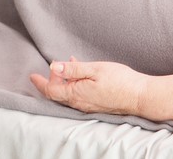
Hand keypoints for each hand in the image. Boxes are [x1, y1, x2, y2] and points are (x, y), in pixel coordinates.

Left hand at [30, 57, 148, 115]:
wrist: (139, 96)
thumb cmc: (120, 81)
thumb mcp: (95, 69)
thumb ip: (73, 69)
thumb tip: (53, 67)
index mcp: (76, 94)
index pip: (51, 91)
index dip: (41, 83)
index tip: (32, 76)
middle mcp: (80, 103)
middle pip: (58, 94)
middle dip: (52, 81)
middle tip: (54, 67)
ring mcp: (88, 106)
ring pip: (68, 95)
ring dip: (65, 82)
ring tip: (68, 67)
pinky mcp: (97, 105)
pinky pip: (79, 96)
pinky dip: (75, 85)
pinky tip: (82, 76)